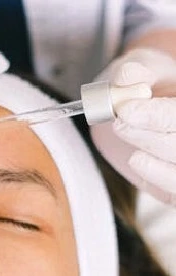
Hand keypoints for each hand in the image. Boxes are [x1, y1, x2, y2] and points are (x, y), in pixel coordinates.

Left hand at [90, 48, 175, 205]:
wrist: (144, 103)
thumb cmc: (148, 83)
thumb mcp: (141, 68)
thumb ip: (134, 72)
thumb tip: (127, 77)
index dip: (157, 115)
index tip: (126, 110)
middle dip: (149, 137)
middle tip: (120, 124)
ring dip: (152, 162)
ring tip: (130, 145)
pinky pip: (173, 192)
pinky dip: (156, 179)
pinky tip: (138, 160)